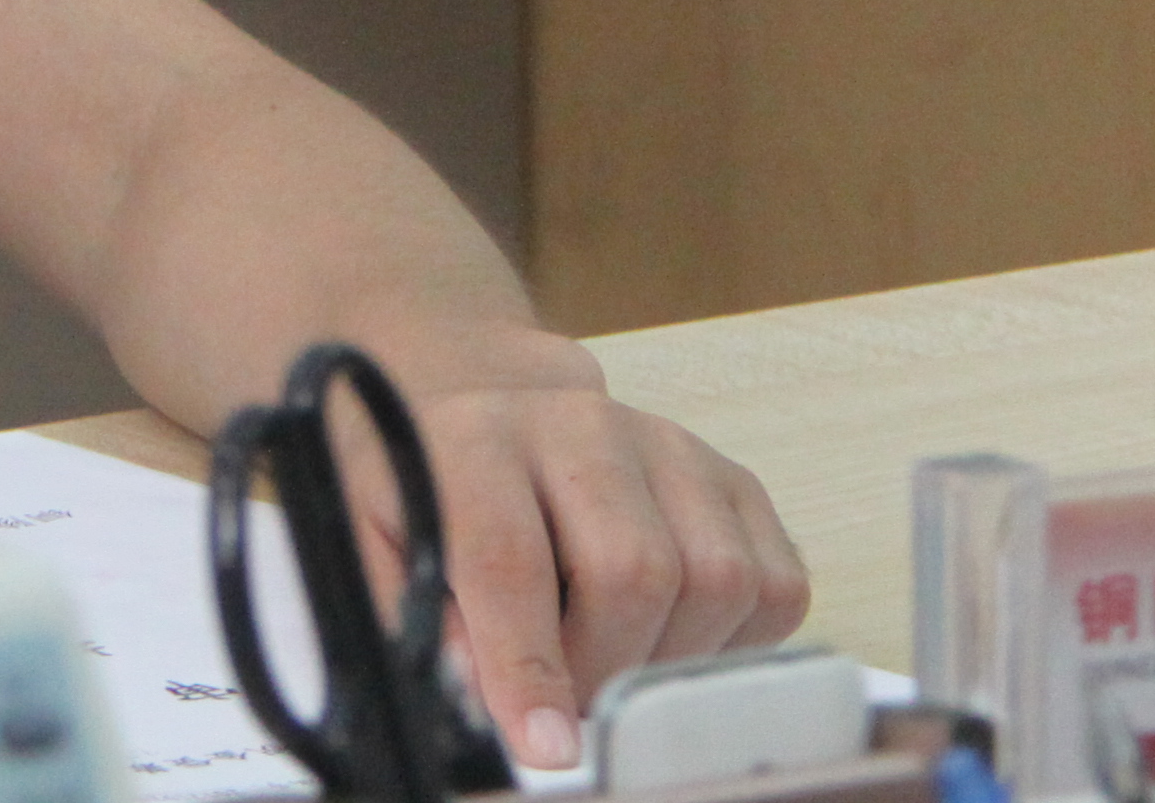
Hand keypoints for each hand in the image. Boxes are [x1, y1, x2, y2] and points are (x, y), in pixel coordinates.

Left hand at [364, 347, 810, 772]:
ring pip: (715, 580)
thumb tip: (480, 692)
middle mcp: (580, 425)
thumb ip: (416, 616)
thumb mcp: (378, 544)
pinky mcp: (731, 478)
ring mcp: (668, 445)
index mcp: (477, 440)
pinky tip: (669, 639)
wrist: (483, 406)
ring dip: (669, 660)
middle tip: (573, 706)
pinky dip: (734, 643)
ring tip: (612, 666)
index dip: (530, 667)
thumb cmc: (428, 490)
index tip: (547, 749)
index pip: (512, 559)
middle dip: (606, 672)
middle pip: (632, 571)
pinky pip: (776, 585)